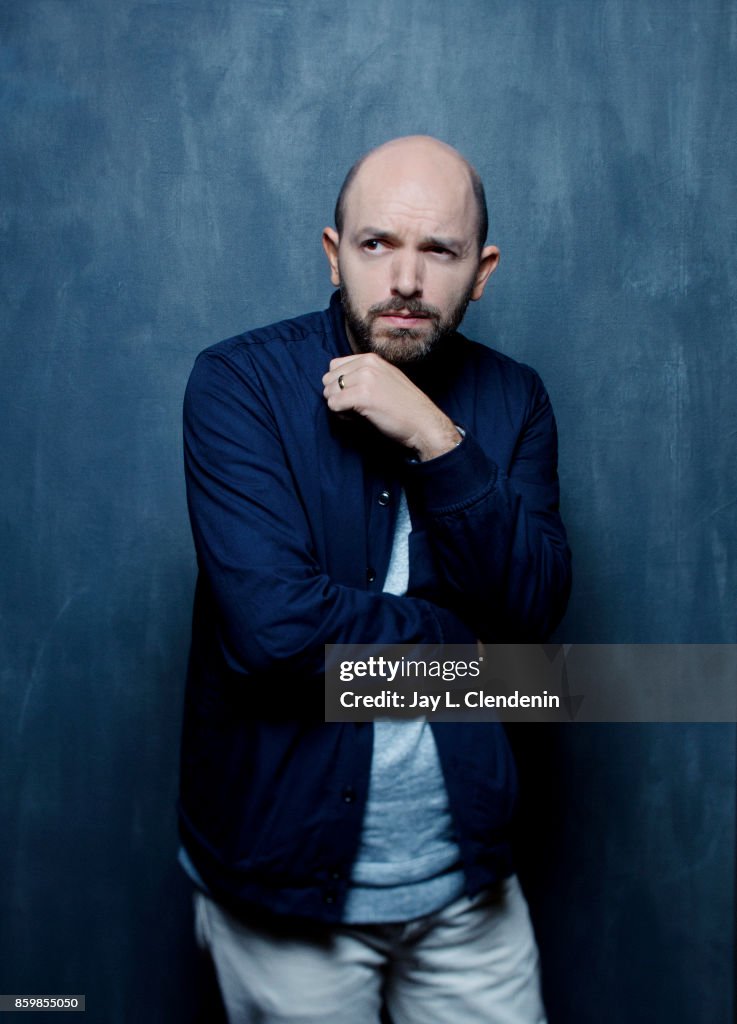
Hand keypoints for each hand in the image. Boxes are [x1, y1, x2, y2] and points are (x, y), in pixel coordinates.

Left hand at [322, 353, 461, 460]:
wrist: (424, 423)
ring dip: (338, 406)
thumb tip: (335, 382)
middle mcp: (367, 364)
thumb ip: (364, 374)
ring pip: (329, 392)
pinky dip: (340, 416)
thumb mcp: (385, 379)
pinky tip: (358, 419)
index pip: (335, 366)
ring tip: (357, 414)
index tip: (353, 396)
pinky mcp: (363, 396)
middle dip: (335, 395)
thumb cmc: (405, 407)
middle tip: (353, 408)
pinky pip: (334, 405)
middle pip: (328, 379)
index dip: (339, 384)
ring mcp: (365, 378)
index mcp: (371, 358)